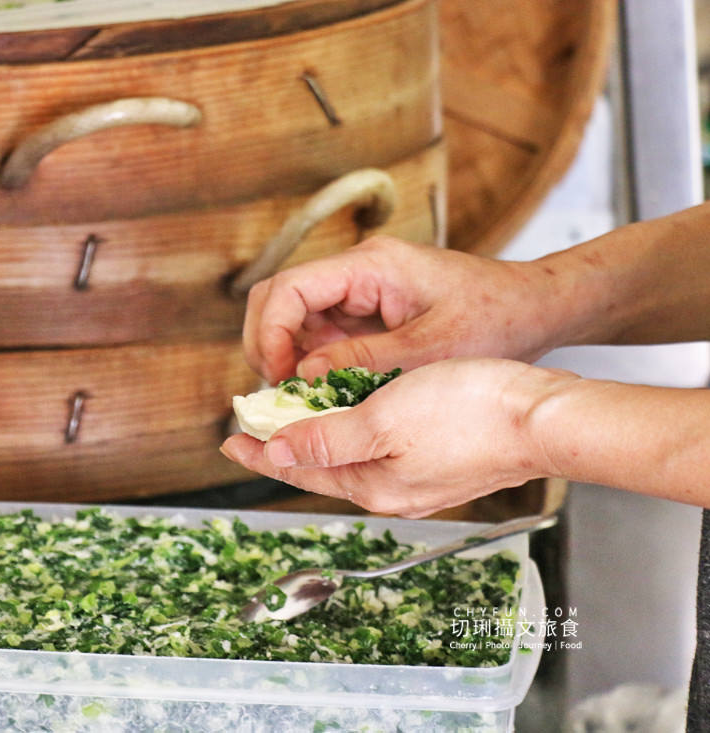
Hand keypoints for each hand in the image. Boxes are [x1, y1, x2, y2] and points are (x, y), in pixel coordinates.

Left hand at [221, 359, 577, 516]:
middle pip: (322, 466)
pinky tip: (349, 411)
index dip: (261, 452)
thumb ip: (326, 438)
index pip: (300, 469)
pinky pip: (380, 449)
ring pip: (351, 455)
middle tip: (250, 425)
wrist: (545, 416)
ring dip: (318, 435)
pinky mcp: (441, 462)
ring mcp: (420, 479)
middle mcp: (393, 491)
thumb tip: (276, 452)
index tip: (228, 438)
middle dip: (285, 445)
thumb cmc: (470, 411)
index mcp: (374, 485)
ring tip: (291, 416)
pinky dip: (353, 430)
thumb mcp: (383, 419)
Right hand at [242, 236, 566, 384]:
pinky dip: (312, 361)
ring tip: (296, 399)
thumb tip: (302, 376)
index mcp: (371, 266)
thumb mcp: (432, 350)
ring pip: (294, 317)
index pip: (288, 287)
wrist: (536, 307)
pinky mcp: (367, 310)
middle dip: (267, 344)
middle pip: (278, 297)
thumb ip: (363, 360)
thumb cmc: (498, 319)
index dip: (271, 334)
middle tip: (276, 392)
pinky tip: (321, 393)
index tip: (278, 379)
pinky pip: (321, 332)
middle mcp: (357, 270)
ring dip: (287, 356)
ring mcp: (359, 290)